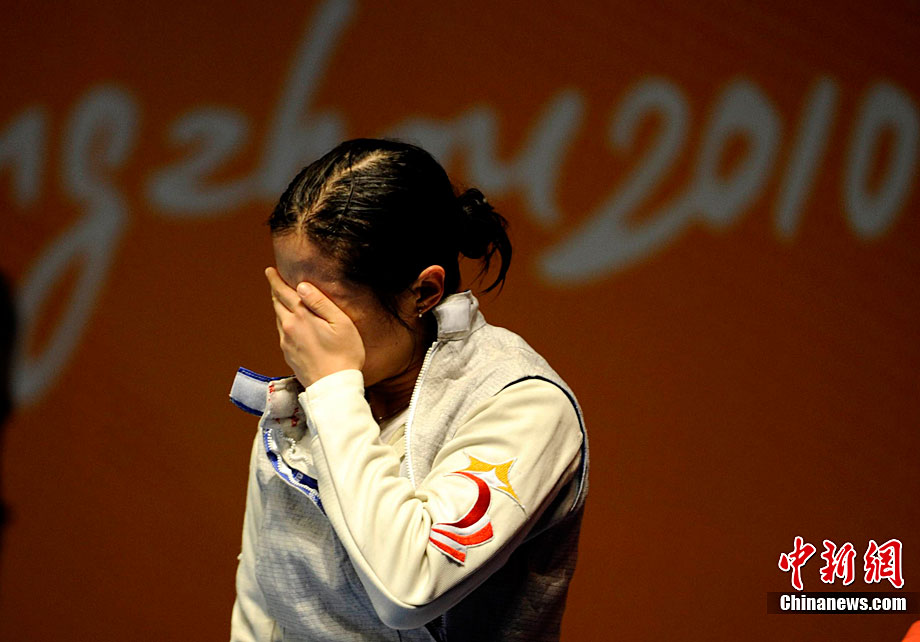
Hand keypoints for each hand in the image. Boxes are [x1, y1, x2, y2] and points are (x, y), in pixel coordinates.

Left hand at [266, 267, 365, 386]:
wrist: (334, 387)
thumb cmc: (344, 354)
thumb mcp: (341, 323)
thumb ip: (320, 302)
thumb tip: (301, 286)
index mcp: (301, 316)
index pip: (283, 292)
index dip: (276, 280)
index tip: (269, 270)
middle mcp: (288, 328)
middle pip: (277, 304)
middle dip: (275, 290)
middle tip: (273, 280)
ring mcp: (286, 343)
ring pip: (278, 318)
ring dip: (278, 306)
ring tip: (281, 298)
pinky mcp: (288, 355)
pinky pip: (282, 332)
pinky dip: (283, 321)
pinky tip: (289, 323)